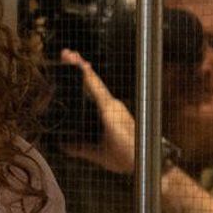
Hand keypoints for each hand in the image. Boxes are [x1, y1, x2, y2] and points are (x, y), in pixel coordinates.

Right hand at [58, 49, 135, 173]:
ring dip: (85, 74)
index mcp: (110, 111)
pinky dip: (91, 85)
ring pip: (97, 87)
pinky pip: (101, 95)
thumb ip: (81, 149)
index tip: (73, 57)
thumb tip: (63, 145)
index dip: (82, 71)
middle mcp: (113, 105)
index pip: (93, 86)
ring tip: (72, 61)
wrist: (150, 159)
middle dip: (80, 66)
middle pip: (94, 81)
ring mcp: (116, 107)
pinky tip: (84, 82)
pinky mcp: (117, 111)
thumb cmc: (128, 156)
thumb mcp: (101, 155)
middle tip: (66, 53)